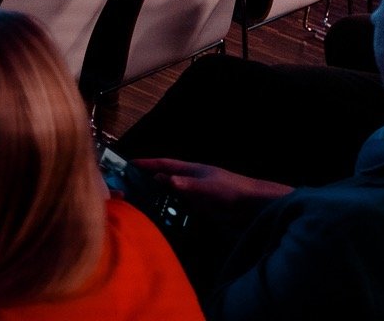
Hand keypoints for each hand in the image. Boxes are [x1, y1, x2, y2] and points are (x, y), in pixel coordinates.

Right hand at [130, 157, 291, 217]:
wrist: (255, 207)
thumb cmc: (231, 191)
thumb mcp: (206, 187)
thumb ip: (184, 184)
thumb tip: (161, 179)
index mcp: (191, 170)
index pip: (164, 164)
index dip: (147, 163)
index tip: (129, 163)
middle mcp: (192, 181)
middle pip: (166, 179)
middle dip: (148, 181)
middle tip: (129, 188)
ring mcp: (198, 196)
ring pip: (172, 195)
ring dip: (159, 198)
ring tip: (140, 206)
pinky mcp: (204, 210)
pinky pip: (181, 208)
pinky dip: (171, 211)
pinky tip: (163, 219)